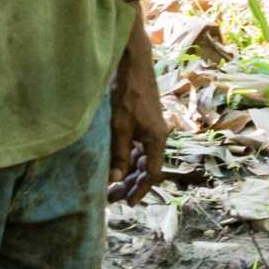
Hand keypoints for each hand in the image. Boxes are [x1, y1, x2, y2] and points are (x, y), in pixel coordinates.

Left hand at [108, 28, 166, 203]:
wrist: (132, 65)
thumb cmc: (127, 94)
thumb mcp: (120, 127)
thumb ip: (119, 155)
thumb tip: (115, 180)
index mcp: (157, 139)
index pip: (153, 174)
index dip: (140, 190)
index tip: (128, 203)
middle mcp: (158, 136)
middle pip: (148, 168)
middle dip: (132, 184)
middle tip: (113, 197)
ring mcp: (150, 129)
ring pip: (141, 158)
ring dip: (128, 172)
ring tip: (111, 185)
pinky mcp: (143, 122)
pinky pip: (137, 147)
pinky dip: (127, 158)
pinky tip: (115, 164)